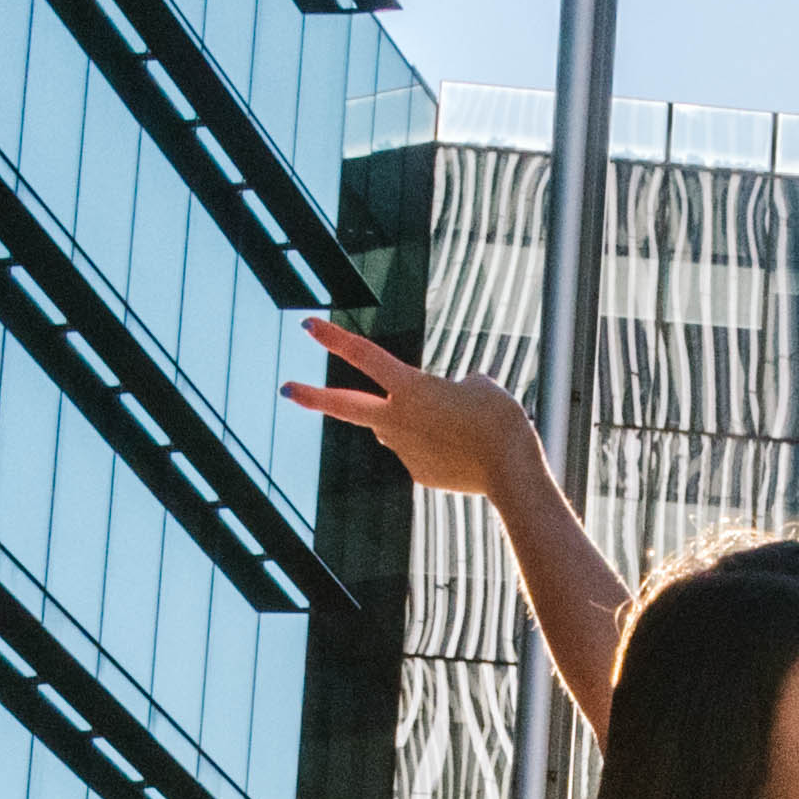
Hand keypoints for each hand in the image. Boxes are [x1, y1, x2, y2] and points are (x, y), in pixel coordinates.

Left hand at [280, 317, 545, 499]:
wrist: (512, 472)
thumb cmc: (500, 421)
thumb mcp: (480, 387)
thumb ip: (449, 389)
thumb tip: (434, 409)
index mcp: (410, 388)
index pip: (364, 356)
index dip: (335, 338)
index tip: (307, 325)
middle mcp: (397, 420)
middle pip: (346, 405)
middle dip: (312, 396)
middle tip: (286, 388)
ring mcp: (404, 450)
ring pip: (400, 429)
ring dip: (422, 424)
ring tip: (465, 430)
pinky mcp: (419, 473)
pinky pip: (424, 453)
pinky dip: (443, 450)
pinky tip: (469, 454)